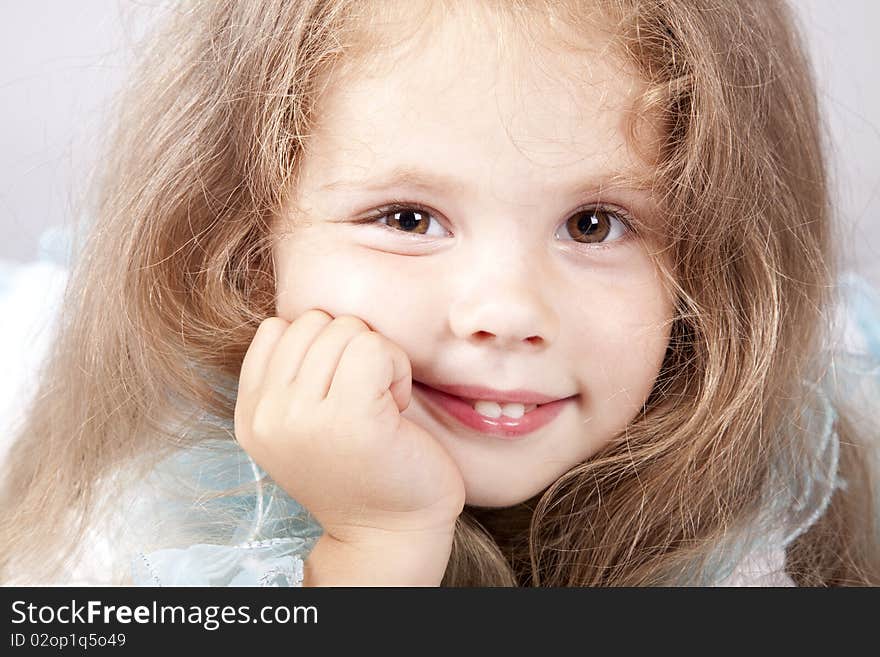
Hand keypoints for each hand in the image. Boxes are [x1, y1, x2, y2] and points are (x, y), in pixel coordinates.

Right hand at [234, 310, 465, 548]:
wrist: (390, 533)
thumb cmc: (361, 469)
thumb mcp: (302, 424)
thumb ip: (290, 375)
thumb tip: (310, 316)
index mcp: (250, 414)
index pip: (276, 328)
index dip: (319, 346)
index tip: (337, 389)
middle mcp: (268, 415)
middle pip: (313, 321)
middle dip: (349, 348)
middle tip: (365, 399)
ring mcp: (305, 417)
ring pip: (347, 329)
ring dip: (377, 358)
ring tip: (380, 405)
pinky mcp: (352, 417)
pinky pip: (375, 347)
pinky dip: (397, 367)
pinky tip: (396, 406)